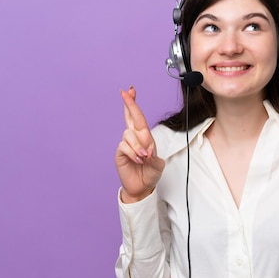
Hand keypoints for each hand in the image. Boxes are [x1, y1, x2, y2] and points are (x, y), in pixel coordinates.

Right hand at [115, 86, 164, 202]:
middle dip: (129, 104)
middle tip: (125, 92)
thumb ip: (154, 157)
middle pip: (130, 117)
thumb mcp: (158, 165)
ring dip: (138, 146)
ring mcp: (126, 145)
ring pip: (129, 135)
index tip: (130, 90)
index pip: (138, 117)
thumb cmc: (150, 174)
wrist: (142, 187)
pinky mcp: (119, 153)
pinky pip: (124, 146)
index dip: (133, 104)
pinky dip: (133, 153)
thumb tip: (146, 150)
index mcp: (145, 137)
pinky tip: (137, 160)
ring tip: (143, 157)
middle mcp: (134, 138)